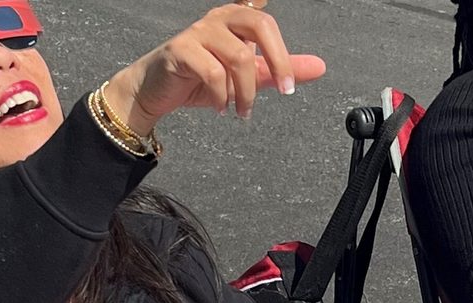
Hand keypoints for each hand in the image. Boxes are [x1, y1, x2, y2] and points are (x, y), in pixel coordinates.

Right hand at [105, 1, 325, 133]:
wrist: (155, 91)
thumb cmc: (197, 79)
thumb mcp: (245, 77)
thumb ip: (277, 71)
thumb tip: (317, 67)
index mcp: (235, 21)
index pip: (265, 21)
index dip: (280, 42)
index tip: (288, 76)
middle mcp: (218, 20)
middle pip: (259, 25)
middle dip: (278, 60)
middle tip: (284, 91)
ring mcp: (199, 32)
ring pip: (238, 57)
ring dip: (246, 92)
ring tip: (242, 112)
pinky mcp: (181, 50)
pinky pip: (212, 72)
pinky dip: (220, 97)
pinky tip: (220, 108)